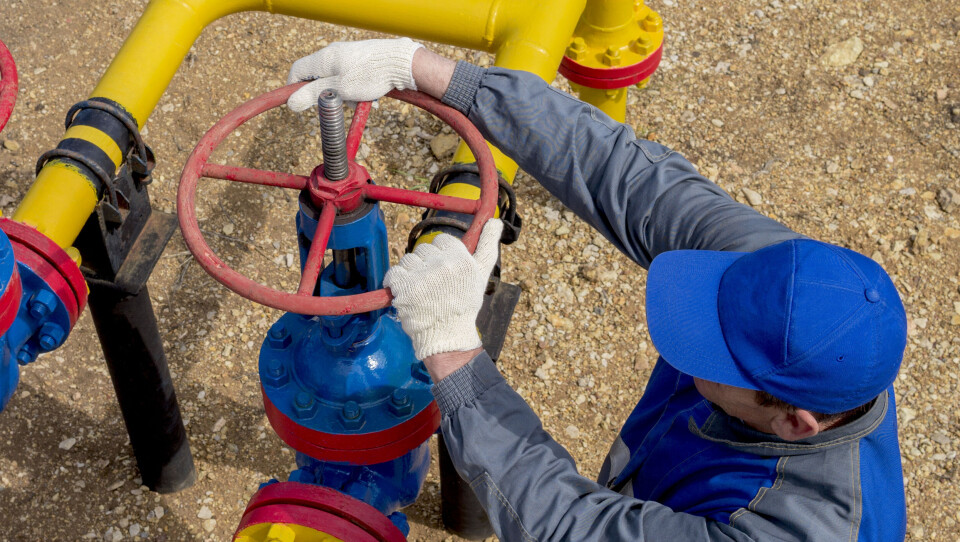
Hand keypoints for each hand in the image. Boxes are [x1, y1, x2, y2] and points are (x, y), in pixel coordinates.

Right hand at [286, 38, 423, 111]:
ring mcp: (348, 56)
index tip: (299, 103)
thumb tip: (291, 103)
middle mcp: (334, 54)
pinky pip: (352, 79)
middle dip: (328, 95)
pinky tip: (370, 99)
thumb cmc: (370, 74)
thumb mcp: (339, 90)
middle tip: (340, 104)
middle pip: (319, 78)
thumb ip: (314, 95)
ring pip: (338, 82)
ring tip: (361, 102)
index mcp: (324, 58)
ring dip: (346, 96)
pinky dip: (357, 91)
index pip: (298, 70)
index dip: (294, 88)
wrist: (401, 62)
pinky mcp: (361, 61)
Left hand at [384, 219, 502, 360]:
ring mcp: (422, 276)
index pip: (442, 240)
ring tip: (421, 290)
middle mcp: (442, 265)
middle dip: (425, 264)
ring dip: (410, 273)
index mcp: (461, 258)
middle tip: (433, 284)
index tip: (443, 270)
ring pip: (408, 260)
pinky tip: (406, 293)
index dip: (441, 255)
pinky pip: (394, 273)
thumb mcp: (482, 273)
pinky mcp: (404, 288)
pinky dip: (395, 282)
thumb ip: (487, 245)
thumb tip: (495, 221)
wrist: (447, 335)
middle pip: (423, 249)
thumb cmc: (464, 304)